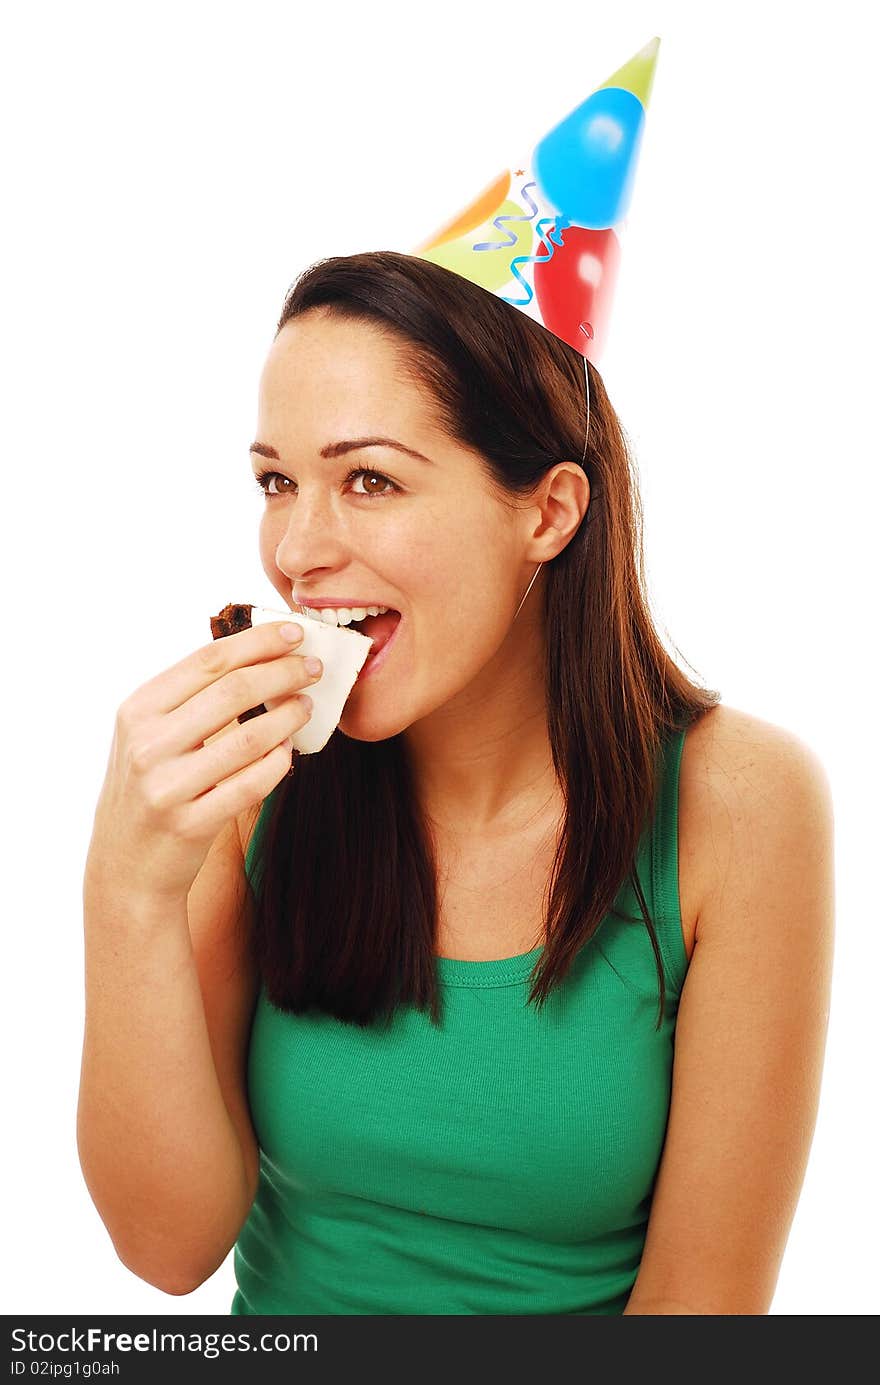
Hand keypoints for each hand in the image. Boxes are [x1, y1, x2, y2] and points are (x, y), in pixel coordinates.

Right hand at [84, 621, 319, 901]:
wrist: (126, 864)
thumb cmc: (152, 785)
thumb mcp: (151, 734)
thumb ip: (190, 697)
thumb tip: (259, 651)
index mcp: (138, 710)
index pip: (209, 661)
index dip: (258, 642)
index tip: (296, 634)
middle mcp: (147, 744)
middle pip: (233, 691)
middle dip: (283, 672)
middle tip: (314, 669)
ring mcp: (167, 787)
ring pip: (250, 739)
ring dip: (289, 717)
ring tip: (307, 707)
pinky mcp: (190, 824)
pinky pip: (251, 785)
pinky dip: (279, 763)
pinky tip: (289, 751)